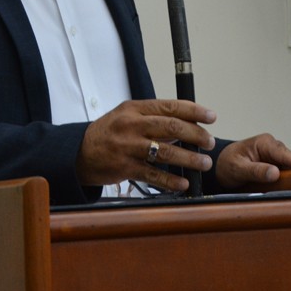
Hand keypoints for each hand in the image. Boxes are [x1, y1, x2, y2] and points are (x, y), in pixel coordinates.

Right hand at [76, 99, 217, 192]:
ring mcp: (128, 147)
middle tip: (210, 142)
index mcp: (135, 109)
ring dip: (189, 159)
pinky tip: (183, 183)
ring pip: (166, 151)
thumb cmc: (109, 133)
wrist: (79, 152)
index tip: (211, 116)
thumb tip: (186, 125)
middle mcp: (132, 125)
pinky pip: (153, 174)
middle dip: (196, 135)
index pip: (170, 106)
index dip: (194, 111)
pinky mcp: (125, 167)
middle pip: (171, 127)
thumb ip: (153, 118)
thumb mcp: (127, 116)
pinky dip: (170, 180)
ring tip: (204, 163)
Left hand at [215, 134, 290, 188]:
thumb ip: (255, 171)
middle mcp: (274, 146)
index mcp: (265, 143)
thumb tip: (275, 173)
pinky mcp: (276, 163)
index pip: (286, 155)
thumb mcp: (237, 169)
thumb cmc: (226, 164)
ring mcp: (276, 155)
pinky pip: (288, 171)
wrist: (220, 164)